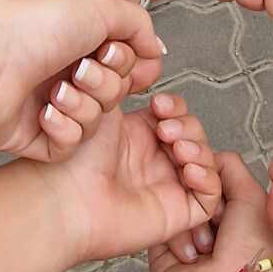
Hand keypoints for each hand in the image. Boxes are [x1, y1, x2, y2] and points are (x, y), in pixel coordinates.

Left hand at [0, 0, 165, 160]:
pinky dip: (63, 130)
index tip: (114, 54)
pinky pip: (69, 147)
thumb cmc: (33, 24)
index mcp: (81, 42)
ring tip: (55, 90)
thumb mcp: (101, 7)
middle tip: (79, 68)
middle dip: (105, 83)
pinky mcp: (34, 137)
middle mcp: (66, 72)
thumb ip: (139, 25)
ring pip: (96, 124)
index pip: (129, 68)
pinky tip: (44, 113)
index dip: (130, 66)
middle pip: (117, 95)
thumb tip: (154, 51)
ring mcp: (50, 106)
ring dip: (83, 106)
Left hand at [51, 90, 222, 265]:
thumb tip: (147, 56)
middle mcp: (151, 162)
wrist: (64, 194)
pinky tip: (189, 168)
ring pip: (204, 163)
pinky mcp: (174, 215)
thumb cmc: (74, 153)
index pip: (174, 118)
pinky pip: (208, 199)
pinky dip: (208, 178)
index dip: (174, 108)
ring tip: (176, 147)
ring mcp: (164, 189)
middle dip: (186, 126)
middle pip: (193, 137)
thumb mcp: (102, 100)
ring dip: (198, 148)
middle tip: (164, 128)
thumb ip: (125, 75)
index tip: (158, 105)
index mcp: (136, 137)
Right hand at [146, 150, 272, 271]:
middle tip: (202, 195)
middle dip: (191, 189)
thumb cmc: (253, 250)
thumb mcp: (251, 195)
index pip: (205, 179)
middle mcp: (205, 228)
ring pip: (167, 207)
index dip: (202, 169)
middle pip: (182, 190)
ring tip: (206, 239)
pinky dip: (170, 231)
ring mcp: (181, 242)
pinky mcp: (160, 258)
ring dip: (186, 216)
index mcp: (229, 214)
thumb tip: (206, 153)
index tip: (200, 164)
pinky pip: (156, 230)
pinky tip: (189, 245)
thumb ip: (228, 167)